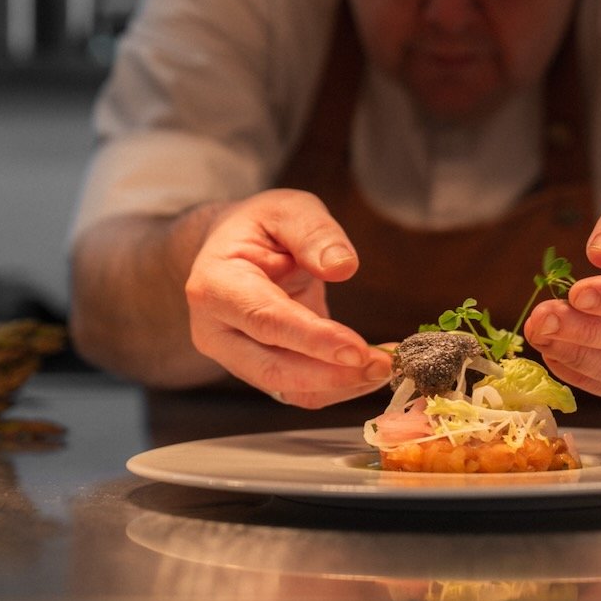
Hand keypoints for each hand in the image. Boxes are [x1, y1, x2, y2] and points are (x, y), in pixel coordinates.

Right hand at [185, 189, 393, 407]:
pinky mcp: (258, 370)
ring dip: (340, 384)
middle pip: (273, 369)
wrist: (233, 248)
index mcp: (215, 285)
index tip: (358, 350)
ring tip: (385, 365)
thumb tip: (342, 266)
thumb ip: (314, 232)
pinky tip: (369, 369)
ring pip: (287, 389)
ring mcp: (234, 356)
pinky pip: (298, 391)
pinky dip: (337, 385)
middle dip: (332, 374)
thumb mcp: (287, 209)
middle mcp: (216, 330)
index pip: (266, 320)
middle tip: (383, 365)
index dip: (313, 339)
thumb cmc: (260, 227)